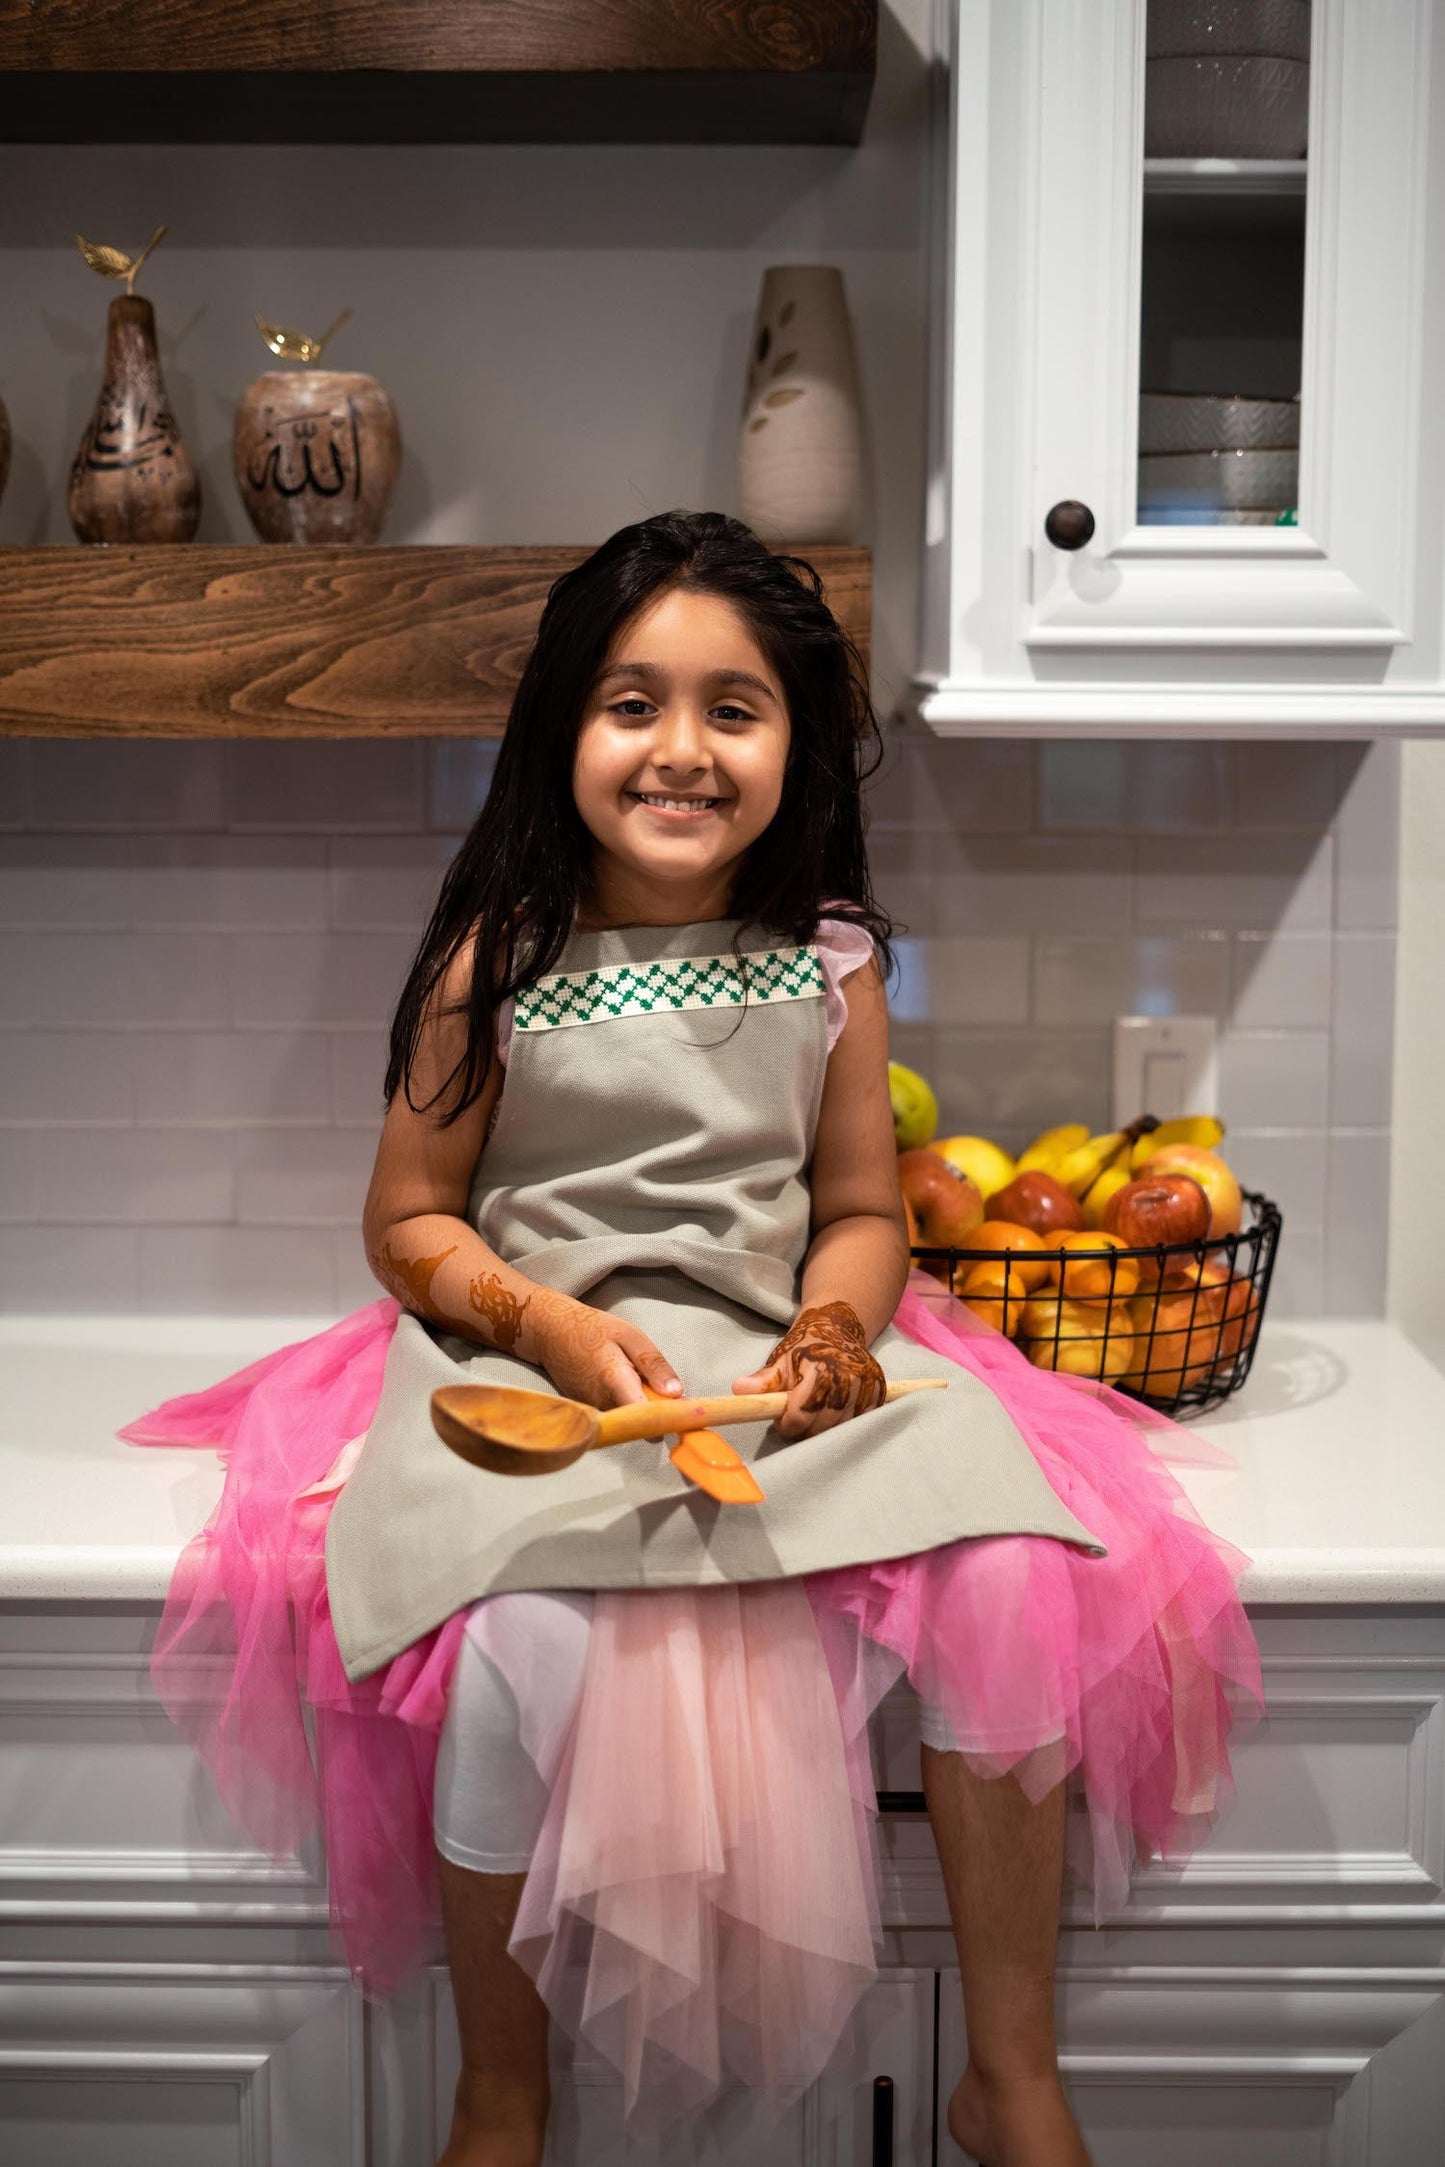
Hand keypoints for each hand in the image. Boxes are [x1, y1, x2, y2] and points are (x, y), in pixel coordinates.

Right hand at [525, 1287, 684, 1410]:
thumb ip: (654, 1365)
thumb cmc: (592, 1329)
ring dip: (639, 1404)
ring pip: (629, 1419)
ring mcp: (593, 1411)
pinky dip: (625, 1403)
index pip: (645, 1417)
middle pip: (641, 1422)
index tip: (686, 1418)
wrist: (549, 1333)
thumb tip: (677, 1394)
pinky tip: (619, 1382)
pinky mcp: (588, 1413)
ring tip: (632, 1377)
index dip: (667, 1420)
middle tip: (658, 1385)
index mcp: (615, 1380)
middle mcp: (602, 1403)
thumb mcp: (630, 1336)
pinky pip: (616, 1414)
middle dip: (656, 1409)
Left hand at [732, 1299, 886, 1442]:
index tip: (781, 1421)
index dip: (787, 1424)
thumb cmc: (805, 1347)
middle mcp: (848, 1379)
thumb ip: (764, 1380)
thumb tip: (738, 1389)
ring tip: (812, 1415)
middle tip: (795, 1420)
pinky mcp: (878, 1392)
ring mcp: (866, 1386)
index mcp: (821, 1371)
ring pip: (841, 1428)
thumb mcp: (782, 1359)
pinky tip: (832, 1412)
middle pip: (821, 1426)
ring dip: (824, 1428)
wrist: (838, 1328)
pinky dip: (843, 1422)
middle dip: (804, 1429)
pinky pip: (859, 1421)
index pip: (800, 1415)